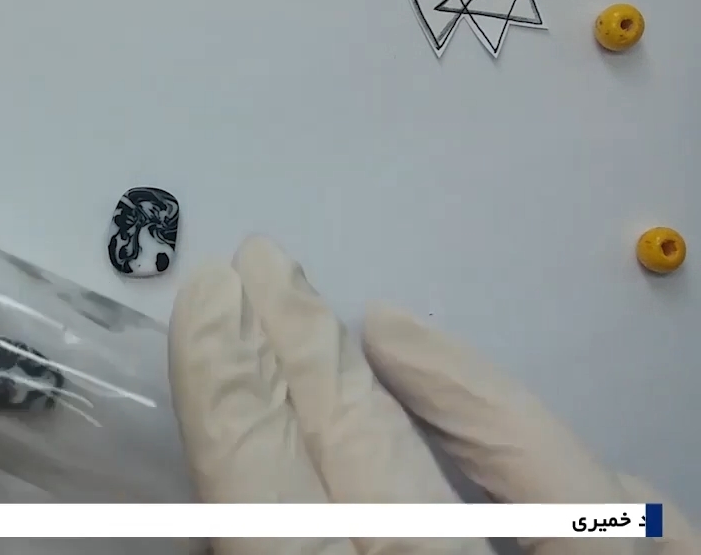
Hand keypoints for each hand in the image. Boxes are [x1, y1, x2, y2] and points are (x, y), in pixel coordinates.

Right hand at [168, 236, 696, 554]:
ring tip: (322, 301)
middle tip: (254, 269)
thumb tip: (210, 477)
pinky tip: (420, 352)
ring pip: (449, 469)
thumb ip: (257, 545)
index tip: (207, 306)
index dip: (232, 398)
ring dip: (371, 372)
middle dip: (296, 359)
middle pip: (359, 468)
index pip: (268, 510)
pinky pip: (589, 498)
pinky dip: (499, 417)